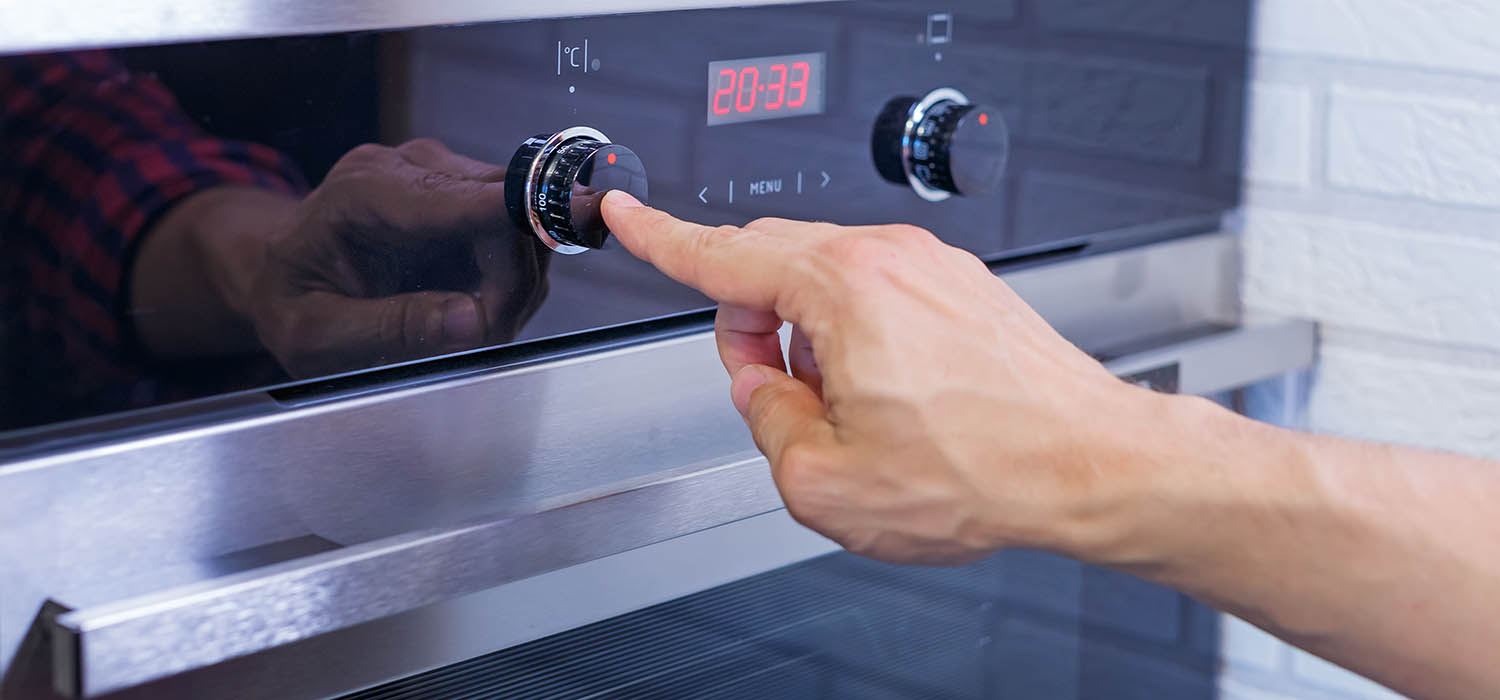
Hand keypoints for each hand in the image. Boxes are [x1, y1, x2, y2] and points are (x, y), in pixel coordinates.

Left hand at [135, 138, 550, 376]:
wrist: (278, 273)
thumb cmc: (289, 301)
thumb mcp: (317, 334)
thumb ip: (391, 327)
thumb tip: (470, 321)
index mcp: (364, 191)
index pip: (465, 198)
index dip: (520, 224)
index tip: (570, 233)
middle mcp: (407, 167)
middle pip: (505, 209)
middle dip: (512, 282)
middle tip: (486, 337)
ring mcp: (438, 174)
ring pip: (519, 220)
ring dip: (515, 282)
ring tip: (472, 327)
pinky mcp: (460, 193)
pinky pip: (513, 230)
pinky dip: (510, 275)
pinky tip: (474, 305)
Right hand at [602, 191, 1159, 565]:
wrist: (1087, 462)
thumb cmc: (982, 470)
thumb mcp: (823, 482)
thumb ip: (763, 422)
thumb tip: (761, 388)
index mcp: (841, 289)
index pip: (718, 254)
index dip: (657, 237)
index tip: (627, 213)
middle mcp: (887, 258)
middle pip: (769, 264)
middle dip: (747, 324)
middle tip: (768, 390)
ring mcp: (929, 266)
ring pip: (823, 282)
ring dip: (807, 338)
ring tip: (848, 409)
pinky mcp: (958, 285)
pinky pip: (875, 292)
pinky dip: (856, 336)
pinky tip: (890, 396)